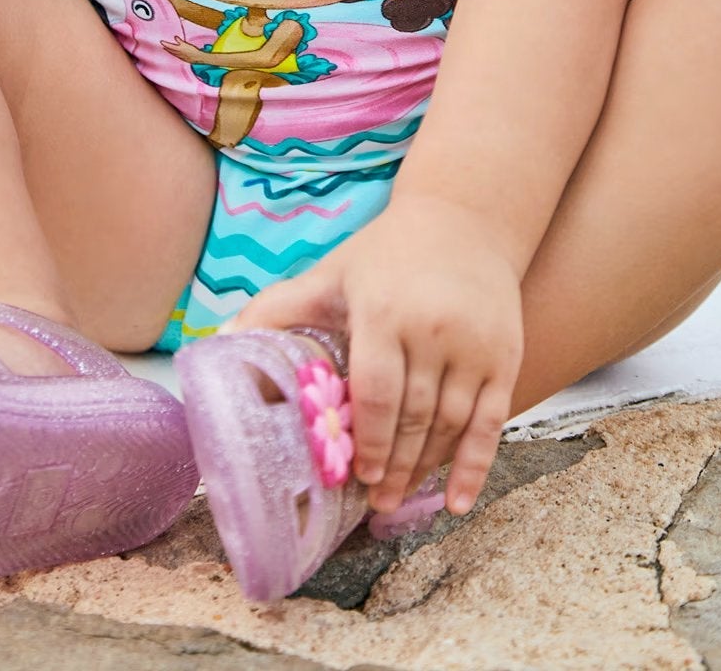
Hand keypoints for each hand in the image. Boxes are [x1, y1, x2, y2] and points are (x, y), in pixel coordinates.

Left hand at [227, 195, 522, 516]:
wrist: (465, 218)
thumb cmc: (387, 252)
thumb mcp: (334, 273)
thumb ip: (279, 308)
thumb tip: (216, 341)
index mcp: (384, 311)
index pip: (377, 391)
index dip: (369, 440)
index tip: (359, 475)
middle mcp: (432, 328)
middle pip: (414, 415)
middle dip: (394, 465)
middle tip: (375, 502)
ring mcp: (473, 343)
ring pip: (450, 423)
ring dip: (426, 469)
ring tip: (401, 500)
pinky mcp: (503, 354)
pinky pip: (491, 419)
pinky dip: (475, 465)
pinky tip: (456, 501)